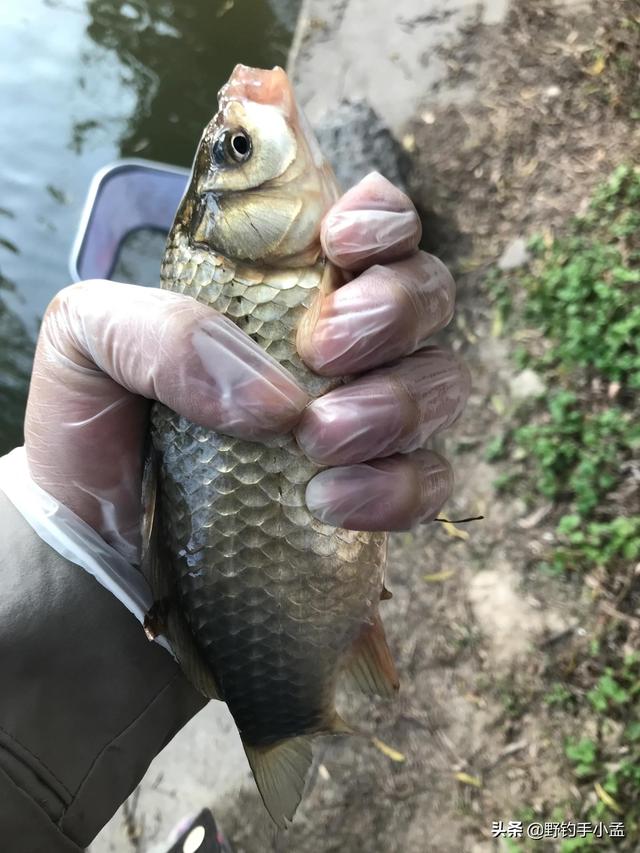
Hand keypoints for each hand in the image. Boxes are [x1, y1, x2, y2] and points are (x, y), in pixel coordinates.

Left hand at [24, 173, 468, 562]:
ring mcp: (367, 414)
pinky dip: (397, 489)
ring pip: (443, 382)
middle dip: (392, 312)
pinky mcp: (375, 490)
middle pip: (428, 292)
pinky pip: (429, 480)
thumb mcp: (90, 339)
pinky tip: (330, 504)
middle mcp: (341, 341)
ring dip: (394, 405)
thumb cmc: (96, 418)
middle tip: (325, 353)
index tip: (340, 245)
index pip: (373, 221)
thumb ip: (160, 329)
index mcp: (283, 284)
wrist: (98, 532)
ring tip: (317, 442)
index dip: (382, 217)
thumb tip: (274, 400)